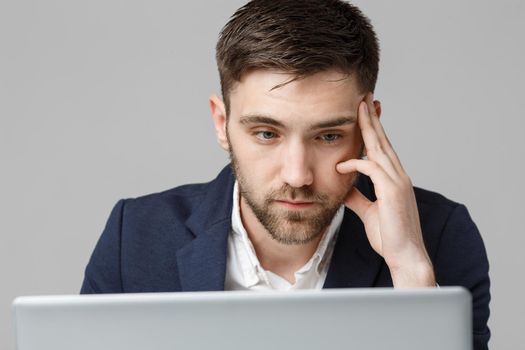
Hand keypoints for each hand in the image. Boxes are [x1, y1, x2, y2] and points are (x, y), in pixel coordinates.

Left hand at [336, 93, 434, 287]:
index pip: (382, 148)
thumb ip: (357, 196)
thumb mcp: (368, 212)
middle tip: (364, 97)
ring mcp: (397, 182)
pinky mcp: (392, 191)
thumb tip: (344, 186)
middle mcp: (398, 176)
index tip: (365, 113)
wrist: (406, 257)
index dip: (373, 130)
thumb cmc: (390, 236)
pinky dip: (355, 165)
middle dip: (372, 118)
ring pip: (380, 148)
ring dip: (368, 128)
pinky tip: (341, 166)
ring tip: (358, 108)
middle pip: (383, 141)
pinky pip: (371, 169)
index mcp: (394, 179)